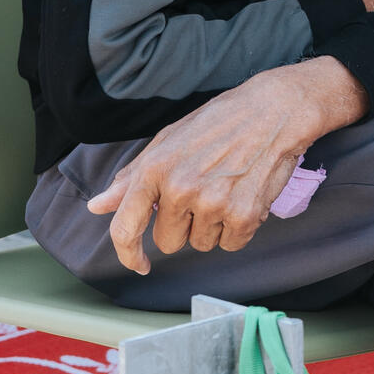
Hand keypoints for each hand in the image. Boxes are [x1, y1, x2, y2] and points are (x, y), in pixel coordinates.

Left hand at [85, 57, 366, 273]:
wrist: (276, 110)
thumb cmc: (221, 122)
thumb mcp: (168, 140)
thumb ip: (131, 177)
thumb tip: (97, 206)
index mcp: (155, 169)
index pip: (125, 228)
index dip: (128, 254)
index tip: (139, 263)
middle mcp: (180, 189)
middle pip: (169, 242)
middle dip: (184, 226)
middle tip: (205, 193)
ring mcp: (212, 204)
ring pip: (202, 244)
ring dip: (214, 225)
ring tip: (228, 189)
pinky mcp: (244, 214)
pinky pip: (231, 243)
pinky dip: (239, 228)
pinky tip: (245, 197)